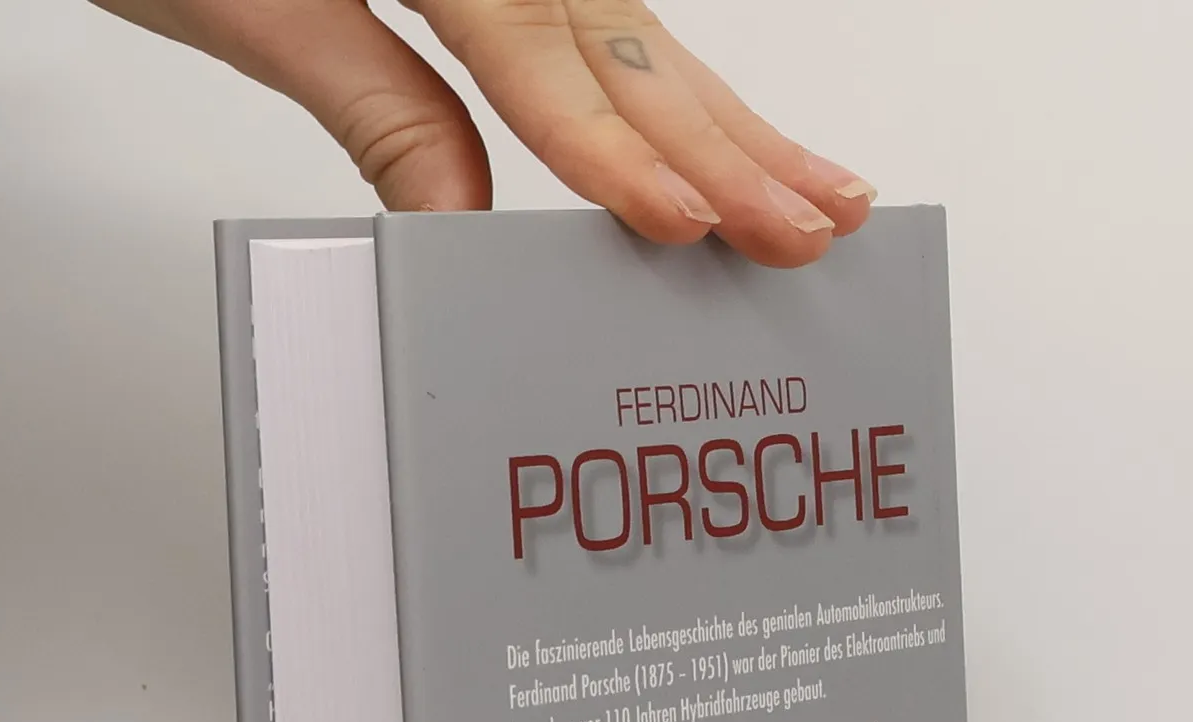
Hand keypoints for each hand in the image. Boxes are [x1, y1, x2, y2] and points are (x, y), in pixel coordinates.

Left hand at [90, 0, 874, 266]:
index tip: (687, 223)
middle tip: (810, 229)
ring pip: (634, 25)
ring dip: (731, 117)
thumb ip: (370, 98)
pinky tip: (724, 124)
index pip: (535, 50)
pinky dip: (666, 83)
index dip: (614, 143)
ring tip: (822, 189)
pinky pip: (600, 17)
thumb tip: (462, 219)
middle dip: (723, 141)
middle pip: (621, 34)